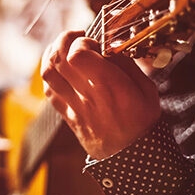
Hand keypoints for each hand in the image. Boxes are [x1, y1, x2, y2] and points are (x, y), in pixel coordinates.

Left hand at [40, 30, 160, 158]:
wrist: (131, 158)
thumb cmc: (143, 121)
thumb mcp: (146, 89)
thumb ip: (126, 64)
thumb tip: (107, 45)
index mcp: (109, 87)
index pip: (77, 55)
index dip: (82, 41)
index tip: (94, 42)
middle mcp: (87, 96)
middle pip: (58, 59)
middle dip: (63, 40)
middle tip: (75, 37)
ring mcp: (74, 107)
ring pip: (48, 74)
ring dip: (51, 54)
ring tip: (63, 48)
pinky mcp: (67, 117)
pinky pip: (49, 91)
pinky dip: (50, 74)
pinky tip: (60, 69)